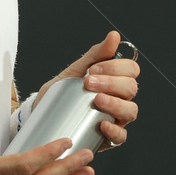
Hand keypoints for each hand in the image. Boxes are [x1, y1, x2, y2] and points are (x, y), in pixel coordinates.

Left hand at [34, 29, 139, 146]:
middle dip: (111, 83)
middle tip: (88, 83)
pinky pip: (120, 136)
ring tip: (97, 100)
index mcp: (116, 80)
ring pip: (130, 111)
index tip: (93, 69)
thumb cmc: (63, 92)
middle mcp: (121, 99)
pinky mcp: (108, 138)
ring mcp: (117, 119)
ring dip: (115, 104)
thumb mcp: (76, 71)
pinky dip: (114, 130)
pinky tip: (102, 124)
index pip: (131, 70)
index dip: (116, 67)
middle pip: (131, 88)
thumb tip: (114, 36)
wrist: (43, 115)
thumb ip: (95, 54)